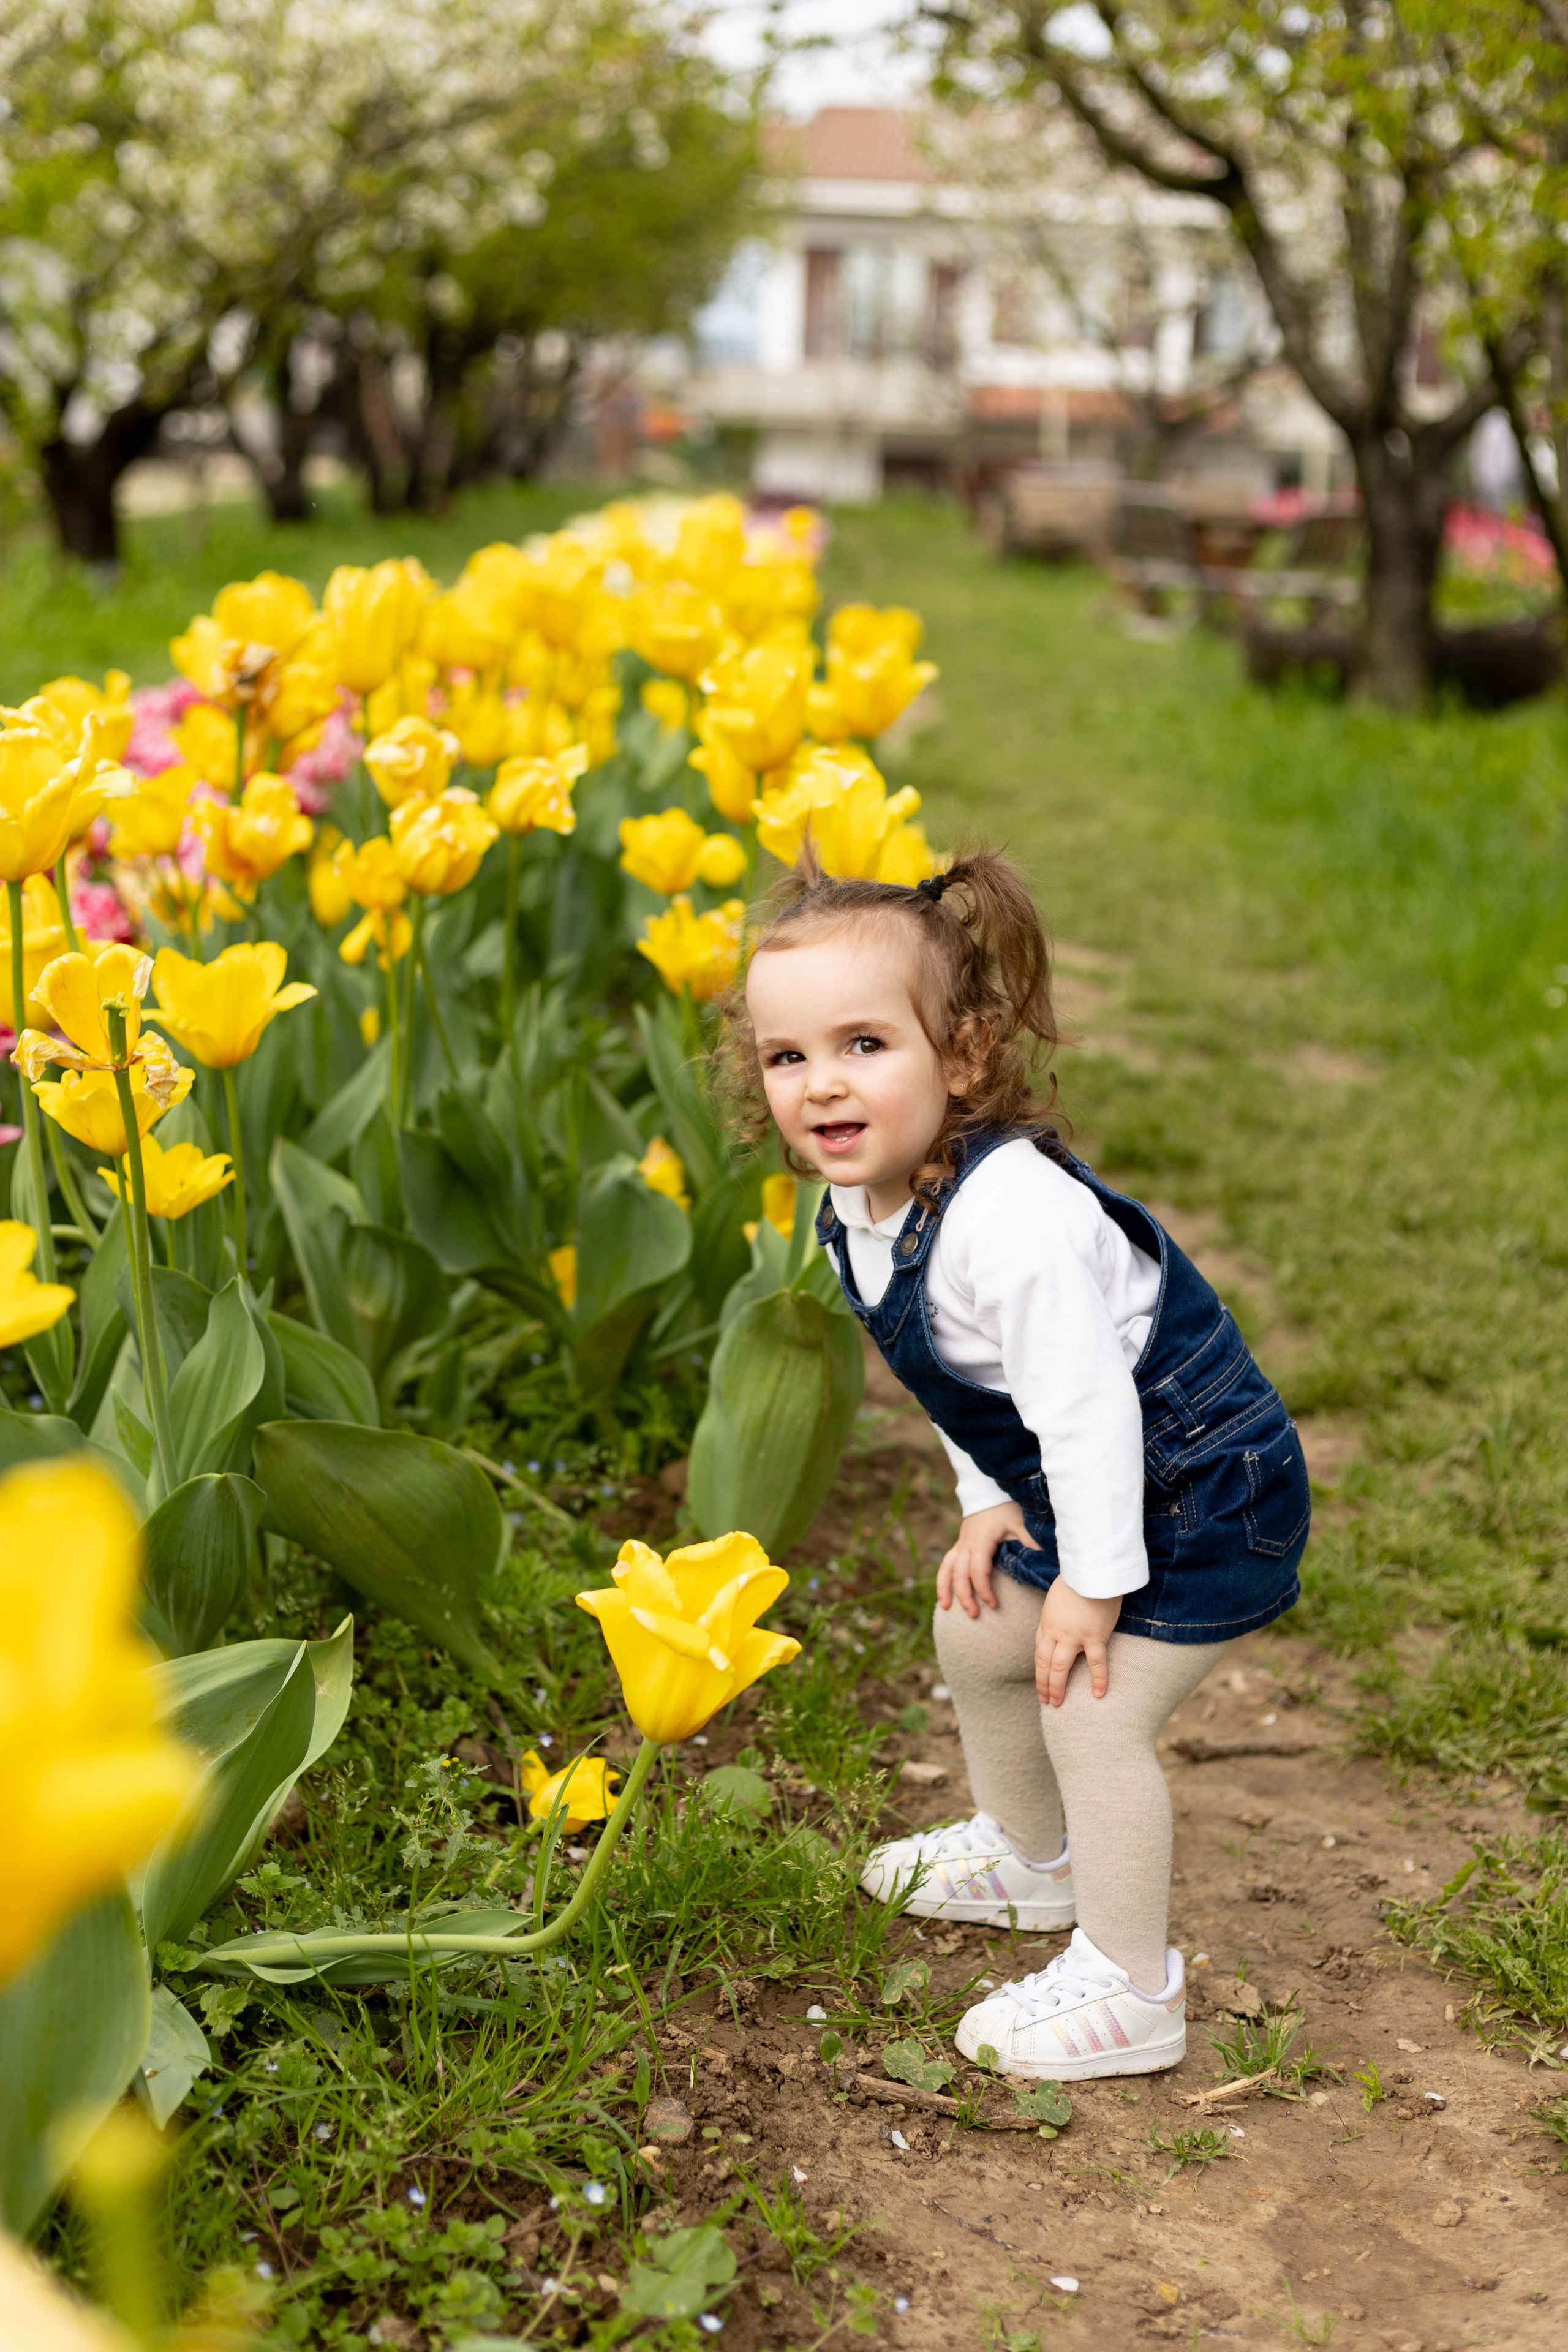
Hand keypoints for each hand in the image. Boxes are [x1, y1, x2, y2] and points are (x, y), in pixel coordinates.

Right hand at [936, 1501, 1027, 1618]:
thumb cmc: (1007, 1508)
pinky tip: (943, 1594)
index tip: (993, 1605)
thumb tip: (1044, 1559)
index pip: (978, 1570)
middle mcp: (967, 1543)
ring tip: (945, 1608)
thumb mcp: (1020, 1521)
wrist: (990, 1492)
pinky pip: (946, 1563)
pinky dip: (942, 1579)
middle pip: (960, 1573)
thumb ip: (1029, 1540)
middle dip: (965, 1595)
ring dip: (945, 1588)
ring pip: (947, 1568)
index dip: (984, 1590)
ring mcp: (960, 1544)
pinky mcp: (959, 1545)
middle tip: (974, 1614)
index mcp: (981, 1540)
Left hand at [1035, 1582, 1121, 1705]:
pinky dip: (1098, 1680)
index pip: (1039, 1652)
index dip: (1039, 1671)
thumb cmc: (1076, 1580)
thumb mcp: (1056, 1600)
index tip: (1041, 1683)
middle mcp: (1056, 1632)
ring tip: (1058, 1703)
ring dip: (1057, 1687)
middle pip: (1045, 1664)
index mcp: (1047, 1623)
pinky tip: (1099, 1694)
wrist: (1090, 1570)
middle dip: (1044, 1684)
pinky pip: (1096, 1663)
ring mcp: (1074, 1636)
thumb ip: (1056, 1617)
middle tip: (1046, 1701)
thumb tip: (1060, 1628)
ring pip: (1060, 1667)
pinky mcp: (1094, 1636)